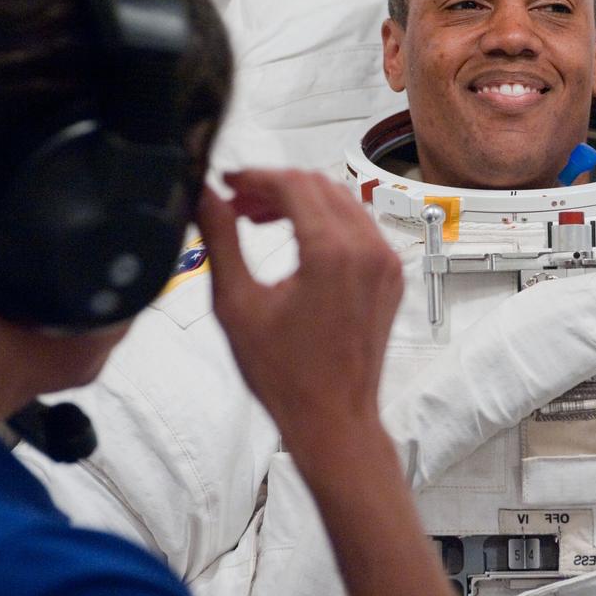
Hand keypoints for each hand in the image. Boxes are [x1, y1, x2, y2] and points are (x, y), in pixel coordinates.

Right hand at [195, 170, 402, 437]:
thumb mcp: (237, 304)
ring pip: (342, 202)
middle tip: (237, 203)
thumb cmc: (287, 375)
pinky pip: (360, 228)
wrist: (333, 418)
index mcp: (332, 253)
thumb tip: (204, 198)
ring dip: (301, 201)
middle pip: (319, 185)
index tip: (228, 183)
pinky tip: (296, 239)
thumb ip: (220, 240)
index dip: (255, 176)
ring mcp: (385, 263)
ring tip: (258, 219)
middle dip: (275, 186)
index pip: (293, 183)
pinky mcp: (391, 276)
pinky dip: (327, 222)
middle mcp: (368, 250)